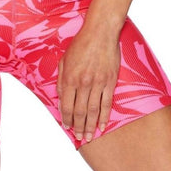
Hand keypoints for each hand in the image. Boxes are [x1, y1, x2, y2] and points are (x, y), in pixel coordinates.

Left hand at [57, 26, 120, 141]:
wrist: (100, 32)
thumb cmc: (80, 44)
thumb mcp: (64, 59)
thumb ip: (61, 79)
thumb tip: (60, 97)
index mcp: (70, 78)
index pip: (67, 105)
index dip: (66, 118)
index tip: (66, 127)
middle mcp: (84, 83)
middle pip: (80, 111)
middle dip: (78, 127)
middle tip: (78, 137)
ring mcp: (98, 83)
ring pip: (93, 111)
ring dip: (90, 126)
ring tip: (88, 137)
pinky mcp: (110, 81)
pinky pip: (107, 103)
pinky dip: (104, 117)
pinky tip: (102, 126)